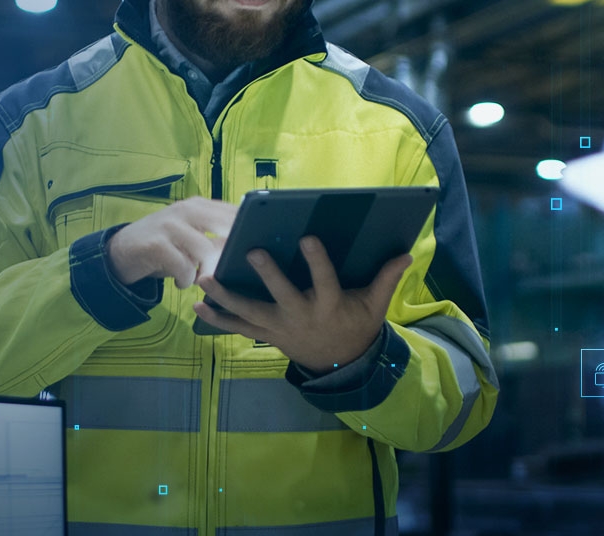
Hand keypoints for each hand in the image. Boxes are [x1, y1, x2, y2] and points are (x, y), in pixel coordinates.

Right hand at [107, 196, 237, 288]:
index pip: (234, 212)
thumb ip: (215, 237)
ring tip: (198, 278)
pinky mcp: (156, 244)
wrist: (121, 251)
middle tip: (230, 269)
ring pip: (205, 250)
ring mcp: (170, 225)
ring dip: (206, 271)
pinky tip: (180, 282)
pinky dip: (185, 280)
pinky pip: (183, 267)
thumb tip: (250, 252)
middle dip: (232, 251)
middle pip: (226, 226)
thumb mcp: (191, 235)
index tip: (254, 249)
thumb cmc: (166, 246)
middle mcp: (186, 210)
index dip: (248, 231)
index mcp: (199, 206)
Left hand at [193, 235, 412, 373]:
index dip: (317, 261)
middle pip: (282, 295)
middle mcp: (302, 317)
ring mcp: (280, 328)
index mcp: (329, 306)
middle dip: (268, 275)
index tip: (309, 237)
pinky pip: (239, 328)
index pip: (324, 281)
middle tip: (253, 252)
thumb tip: (406, 254)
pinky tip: (197, 305)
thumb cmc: (357, 328)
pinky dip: (218, 319)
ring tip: (205, 279)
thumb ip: (386, 279)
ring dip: (227, 297)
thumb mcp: (375, 307)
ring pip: (251, 313)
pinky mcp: (267, 335)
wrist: (340, 368)